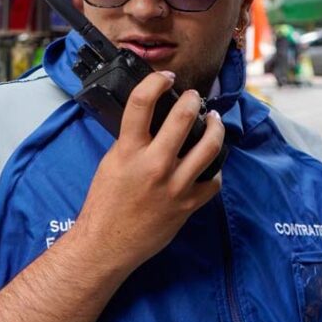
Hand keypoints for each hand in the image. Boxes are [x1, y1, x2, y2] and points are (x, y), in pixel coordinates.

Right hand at [72, 71, 223, 275]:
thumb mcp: (111, 162)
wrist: (107, 244)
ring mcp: (175, 185)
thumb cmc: (104, 204)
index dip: (156, 81)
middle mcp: (154, 165)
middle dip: (193, 100)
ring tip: (215, 121)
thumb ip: (131, 141)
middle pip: (184, 118)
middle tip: (194, 97)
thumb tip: (151, 121)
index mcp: (128, 151)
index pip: (142, 102)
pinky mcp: (188, 204)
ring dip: (216, 128)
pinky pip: (214, 181)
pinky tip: (211, 163)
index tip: (165, 77)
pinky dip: (215, 170)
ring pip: (210, 146)